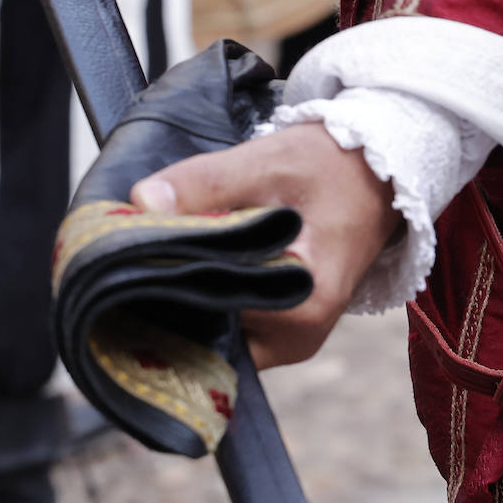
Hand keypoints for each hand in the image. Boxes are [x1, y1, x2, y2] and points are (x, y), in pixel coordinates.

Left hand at [129, 123, 399, 369]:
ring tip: (161, 254)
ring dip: (186, 297)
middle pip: (207, 330)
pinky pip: (231, 324)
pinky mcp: (286, 331)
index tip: (126, 254)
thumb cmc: (329, 167)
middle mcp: (299, 338)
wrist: (375, 175)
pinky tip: (190, 265)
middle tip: (132, 252)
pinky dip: (207, 299)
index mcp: (301, 307)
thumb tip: (141, 203)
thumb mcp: (266, 163)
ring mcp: (293, 340)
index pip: (208, 311)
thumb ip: (202, 183)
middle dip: (167, 294)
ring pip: (215, 331)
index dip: (162, 283)